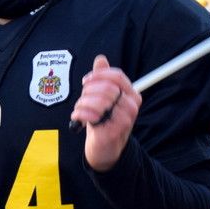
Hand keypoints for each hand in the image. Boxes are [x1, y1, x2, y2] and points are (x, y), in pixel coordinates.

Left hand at [70, 55, 140, 170]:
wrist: (106, 149)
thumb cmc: (104, 120)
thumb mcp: (105, 98)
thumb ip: (103, 79)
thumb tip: (101, 59)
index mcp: (132, 95)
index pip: (117, 76)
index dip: (98, 75)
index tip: (86, 81)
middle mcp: (131, 107)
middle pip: (106, 88)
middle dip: (88, 91)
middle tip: (82, 98)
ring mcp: (124, 120)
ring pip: (98, 101)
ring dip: (82, 103)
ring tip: (79, 109)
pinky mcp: (112, 131)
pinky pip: (92, 115)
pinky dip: (79, 113)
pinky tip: (77, 117)